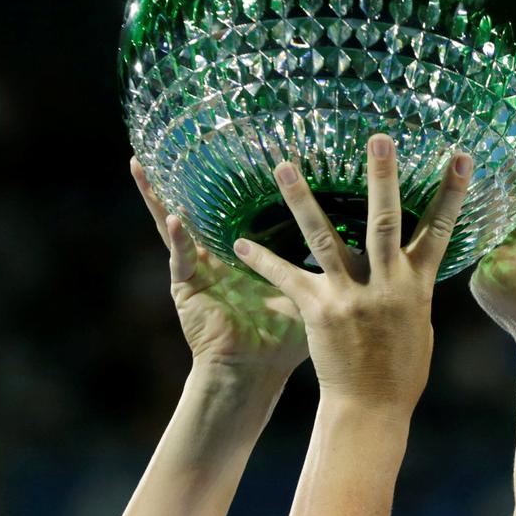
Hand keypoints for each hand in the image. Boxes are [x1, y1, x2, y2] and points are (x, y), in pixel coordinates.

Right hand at [130, 156, 309, 377]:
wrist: (257, 372)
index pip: (232, 208)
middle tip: (168, 143)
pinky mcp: (186, 288)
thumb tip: (372, 238)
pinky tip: (176, 218)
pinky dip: (178, 239)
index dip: (228, 180)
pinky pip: (180, 258)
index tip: (226, 145)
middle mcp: (216, 255)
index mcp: (243, 253)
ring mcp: (197, 269)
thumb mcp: (309, 289)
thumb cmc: (283, 338)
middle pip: (197, 208)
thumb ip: (329, 263)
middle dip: (180, 178)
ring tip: (142, 166)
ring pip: (173, 225)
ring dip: (157, 197)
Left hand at [231, 134, 473, 412]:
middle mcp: (386, 284)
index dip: (453, 192)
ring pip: (324, 237)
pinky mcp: (318, 310)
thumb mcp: (418, 321)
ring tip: (284, 165)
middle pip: (386, 221)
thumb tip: (412, 259)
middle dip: (383, 178)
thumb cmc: (399, 367)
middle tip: (379, 137)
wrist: (370, 408)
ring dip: (301, 199)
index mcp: (416, 284)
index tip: (461, 155)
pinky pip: (285, 277)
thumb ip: (410, 284)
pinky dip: (262, 259)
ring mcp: (350, 296)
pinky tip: (239, 242)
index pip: (440, 229)